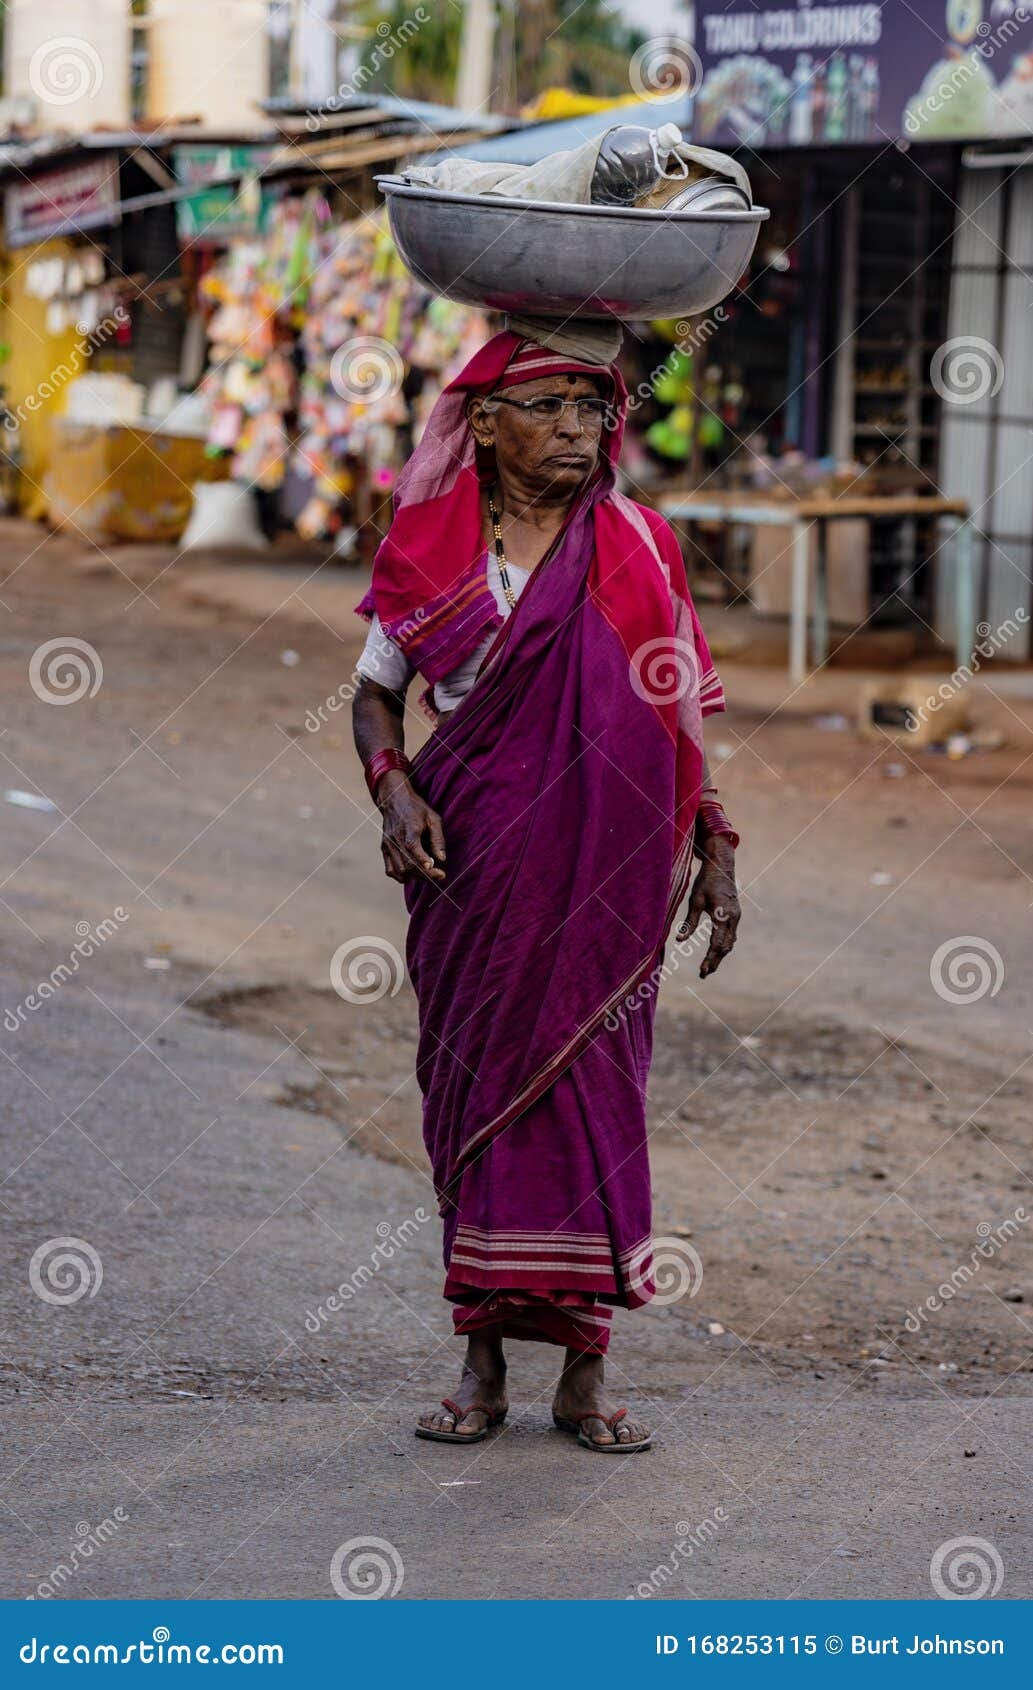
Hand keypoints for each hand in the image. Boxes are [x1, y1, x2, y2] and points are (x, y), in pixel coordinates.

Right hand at [377, 772, 445, 882]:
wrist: (394, 800)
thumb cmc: (417, 809)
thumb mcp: (433, 819)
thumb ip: (438, 839)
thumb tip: (442, 859)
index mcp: (409, 827)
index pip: (412, 847)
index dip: (424, 861)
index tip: (439, 871)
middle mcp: (396, 838)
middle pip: (408, 864)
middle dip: (426, 875)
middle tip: (440, 875)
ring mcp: (388, 845)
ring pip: (400, 871)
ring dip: (416, 877)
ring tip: (428, 874)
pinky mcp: (384, 849)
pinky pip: (390, 871)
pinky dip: (402, 877)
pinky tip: (413, 874)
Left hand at [676, 836, 739, 977]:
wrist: (721, 866)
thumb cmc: (706, 881)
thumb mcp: (695, 900)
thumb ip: (689, 922)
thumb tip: (680, 941)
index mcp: (723, 915)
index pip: (717, 944)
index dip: (710, 959)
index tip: (702, 971)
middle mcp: (733, 918)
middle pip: (725, 947)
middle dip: (715, 962)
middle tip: (703, 975)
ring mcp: (736, 917)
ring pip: (730, 942)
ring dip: (720, 955)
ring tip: (709, 968)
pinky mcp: (735, 914)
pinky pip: (731, 935)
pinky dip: (724, 945)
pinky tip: (717, 952)